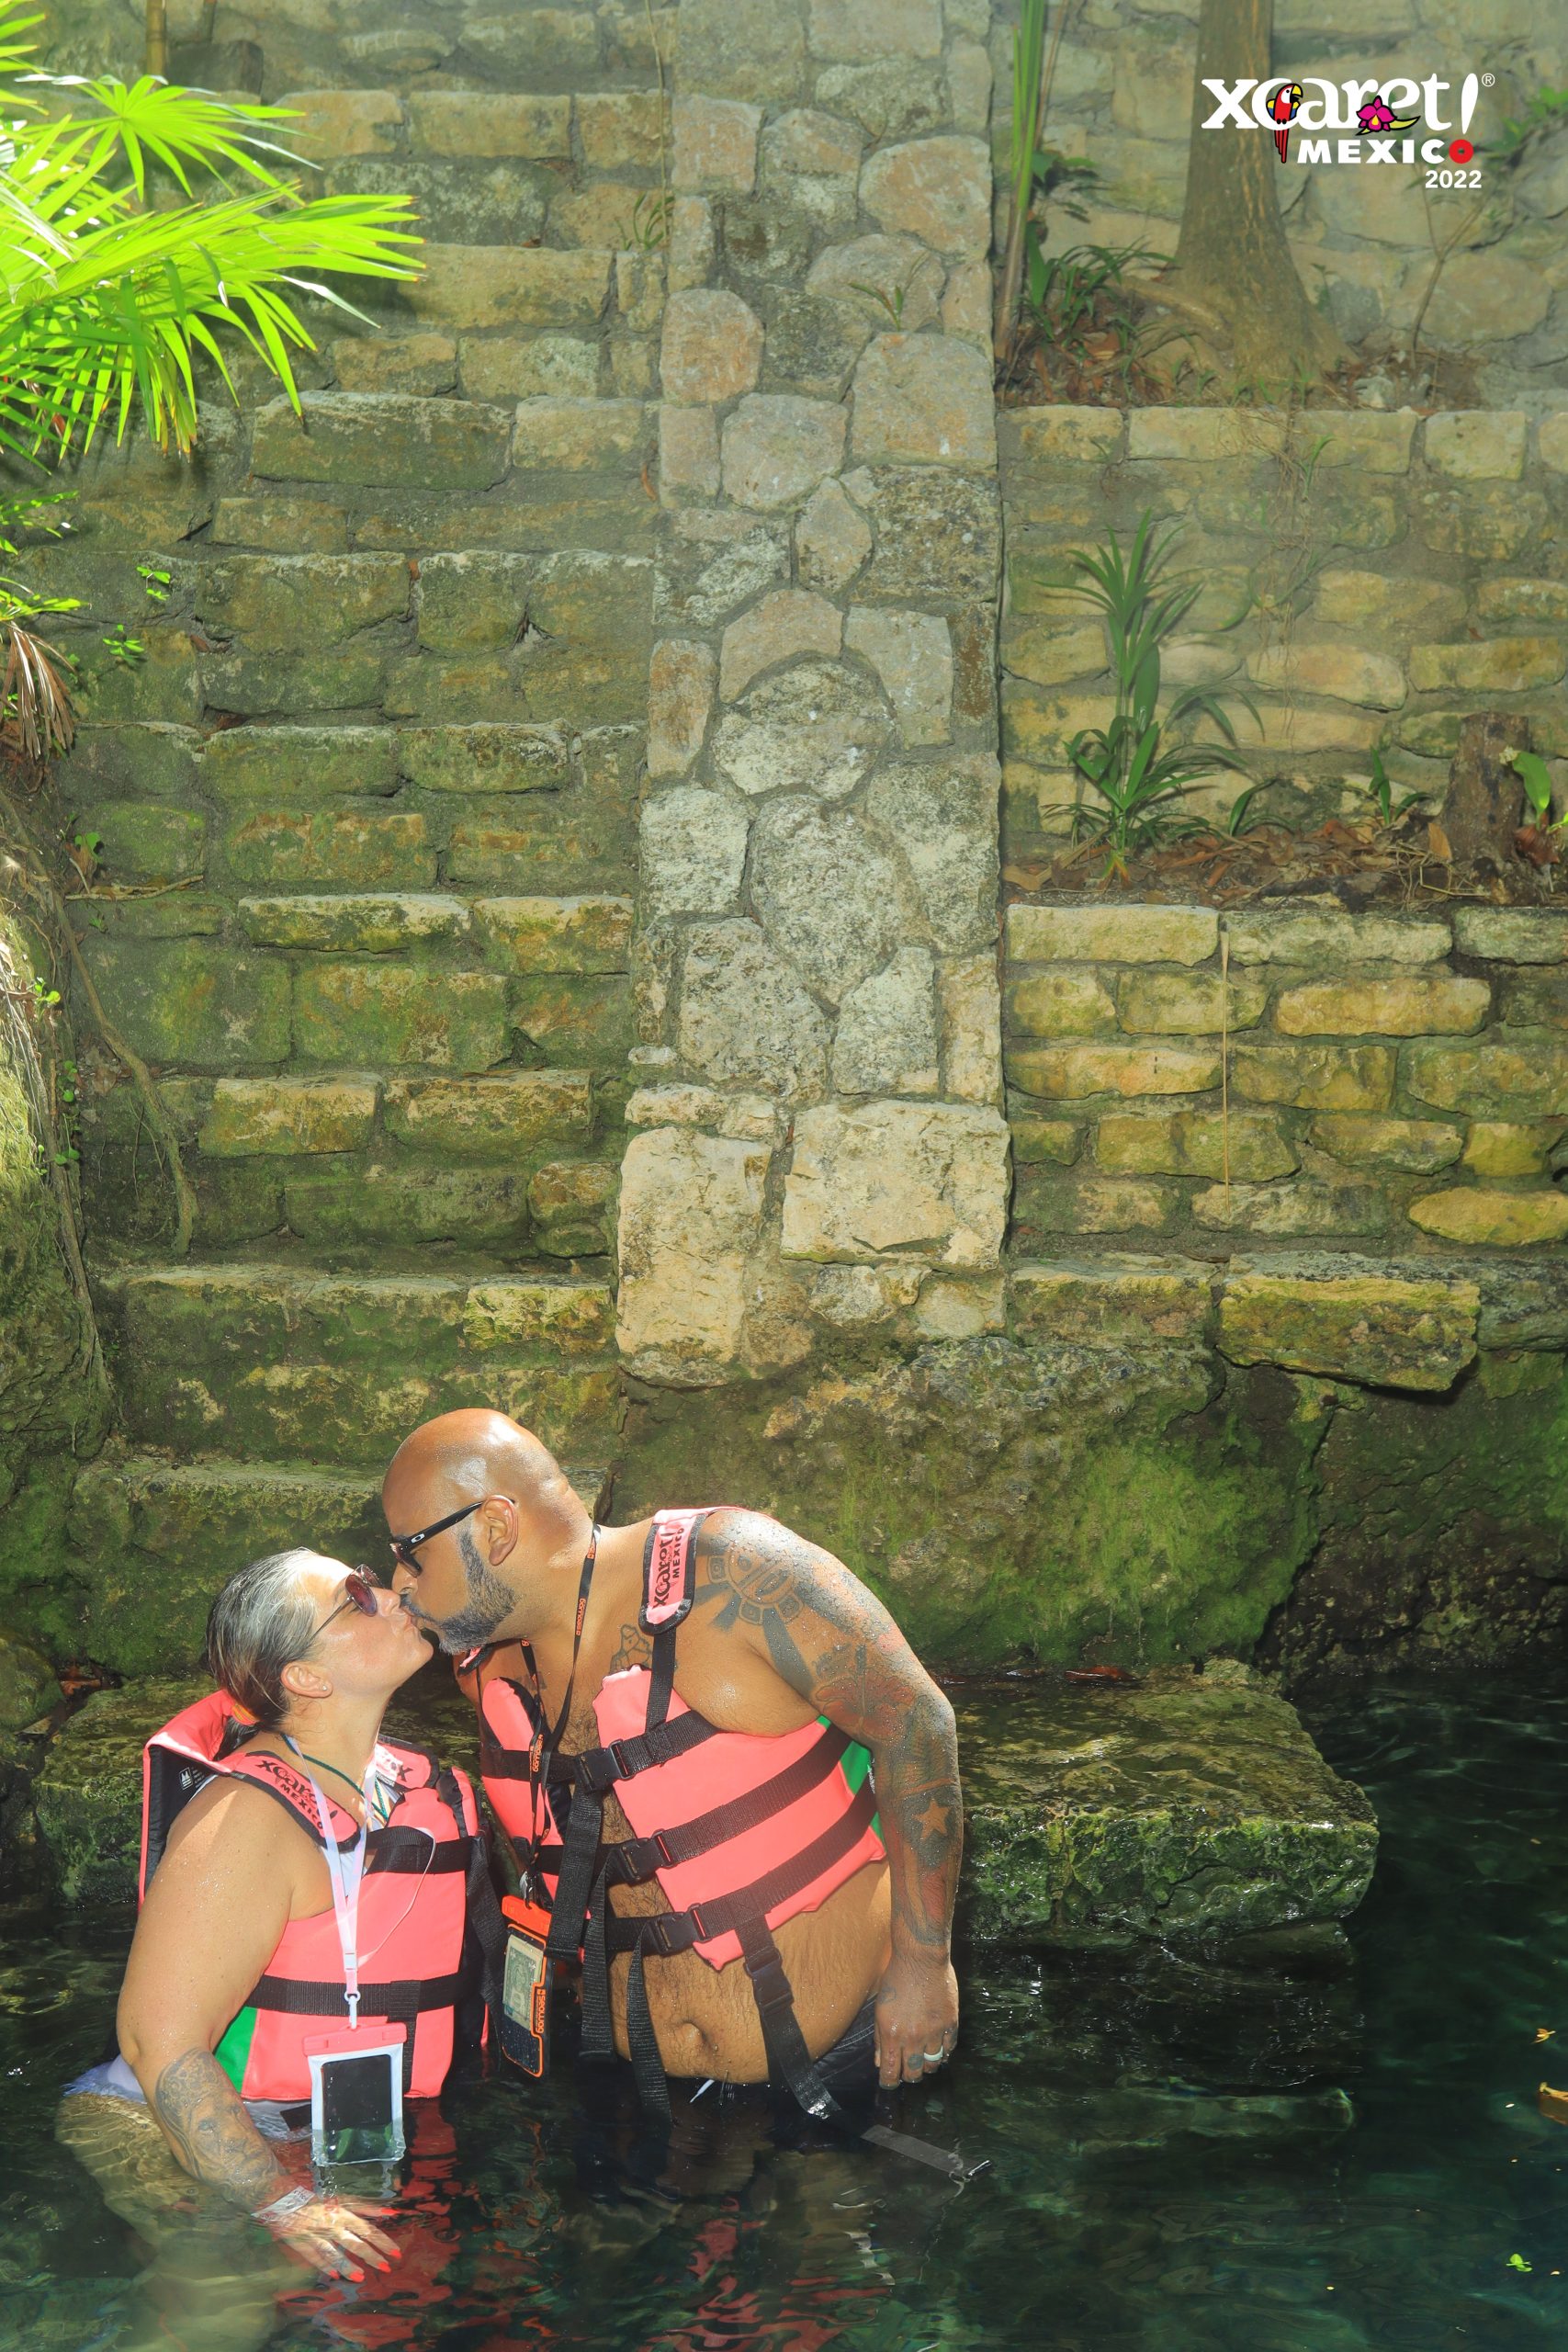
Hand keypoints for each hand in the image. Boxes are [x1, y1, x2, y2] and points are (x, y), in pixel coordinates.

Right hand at [271, 2194, 399, 2279]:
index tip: (395, 2252)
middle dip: (372, 2256)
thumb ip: (366, 2207)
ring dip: (348, 2266)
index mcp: (344, 2214)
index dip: (382, 2241)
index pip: (368, 2229)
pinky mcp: (303, 2245)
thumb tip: (390, 2210)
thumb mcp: (344, 2200)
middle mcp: (332, 2226)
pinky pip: (315, 2258)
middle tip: (386, 2268)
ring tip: (361, 2277)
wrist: (287, 2202)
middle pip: (355, 2243)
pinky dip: (325, 2266)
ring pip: (335, 2253)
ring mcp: (317, 2237)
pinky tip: (335, 2276)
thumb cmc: (319, 2201)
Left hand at [873, 1950, 958, 2088]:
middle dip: (909, 2076)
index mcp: (891, 2033)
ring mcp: (934, 2032)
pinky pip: (949, 2049)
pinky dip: (943, 2053)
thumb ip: (879, 2038)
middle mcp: (913, 2037)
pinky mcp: (950, 2023)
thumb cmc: (896, 1978)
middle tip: (908, 2069)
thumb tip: (880, 2062)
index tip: (890, 2082)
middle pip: (913, 2074)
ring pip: (932, 2065)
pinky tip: (938, 2048)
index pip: (891, 2072)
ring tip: (923, 2059)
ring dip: (927, 2066)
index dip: (889, 2081)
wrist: (921, 1957)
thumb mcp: (880, 2008)